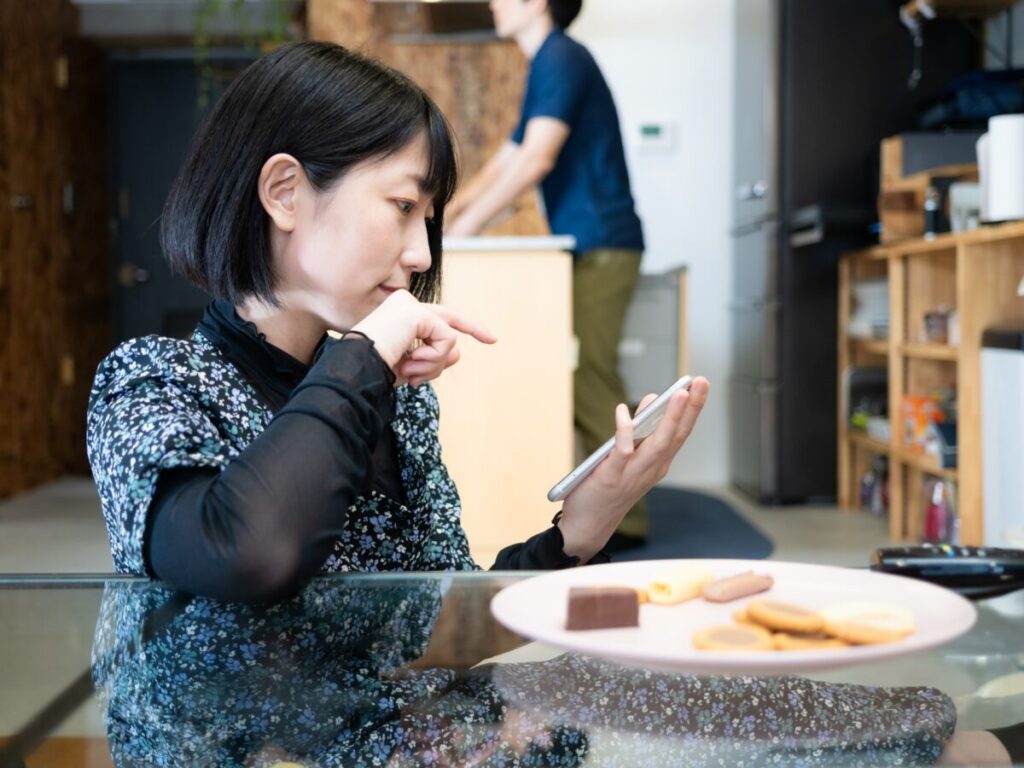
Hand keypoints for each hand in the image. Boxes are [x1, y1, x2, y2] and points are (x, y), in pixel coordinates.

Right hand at [352, 290, 495, 386]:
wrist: (356, 370)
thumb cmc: (374, 370)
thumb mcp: (409, 367)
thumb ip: (433, 358)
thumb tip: (458, 355)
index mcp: (398, 315)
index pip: (435, 318)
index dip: (462, 326)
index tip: (488, 337)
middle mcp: (404, 304)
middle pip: (449, 317)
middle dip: (474, 327)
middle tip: (493, 338)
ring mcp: (410, 306)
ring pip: (447, 338)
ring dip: (434, 363)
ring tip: (410, 371)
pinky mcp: (416, 314)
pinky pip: (446, 340)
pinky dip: (434, 358)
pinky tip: (411, 362)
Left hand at [556, 377, 709, 561]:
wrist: (588, 526)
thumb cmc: (608, 489)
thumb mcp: (629, 456)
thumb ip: (641, 428)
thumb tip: (651, 398)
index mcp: (658, 463)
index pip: (681, 432)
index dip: (693, 408)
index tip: (700, 383)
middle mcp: (651, 469)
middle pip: (676, 435)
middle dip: (690, 407)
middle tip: (700, 381)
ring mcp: (633, 475)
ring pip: (657, 444)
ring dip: (669, 418)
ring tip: (678, 393)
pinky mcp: (611, 478)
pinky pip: (621, 452)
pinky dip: (624, 431)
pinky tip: (623, 412)